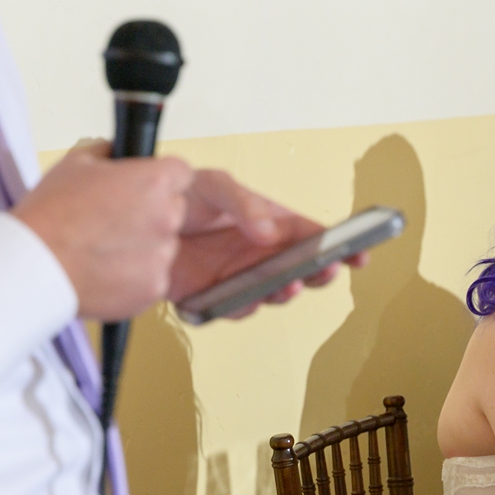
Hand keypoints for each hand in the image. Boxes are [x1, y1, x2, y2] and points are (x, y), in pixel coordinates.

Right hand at [11, 141, 192, 321]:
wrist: (33, 264)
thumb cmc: (50, 215)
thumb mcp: (76, 162)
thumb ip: (109, 153)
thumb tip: (118, 152)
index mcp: (154, 182)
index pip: (181, 173)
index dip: (161, 179)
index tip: (146, 188)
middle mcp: (166, 218)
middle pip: (174, 210)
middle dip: (152, 213)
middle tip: (115, 221)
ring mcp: (161, 256)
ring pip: (163, 246)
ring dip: (144, 247)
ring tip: (104, 249)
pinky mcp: (153, 288)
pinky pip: (152, 277)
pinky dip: (134, 277)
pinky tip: (105, 270)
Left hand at [167, 169, 365, 317]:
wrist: (134, 219)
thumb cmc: (178, 195)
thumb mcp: (215, 185)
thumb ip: (244, 204)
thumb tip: (268, 232)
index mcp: (268, 222)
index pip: (311, 235)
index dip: (340, 245)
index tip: (360, 253)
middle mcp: (257, 253)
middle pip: (300, 270)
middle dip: (318, 274)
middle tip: (325, 271)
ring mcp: (236, 277)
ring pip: (271, 295)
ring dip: (283, 294)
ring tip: (287, 285)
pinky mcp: (211, 296)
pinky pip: (232, 309)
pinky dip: (239, 308)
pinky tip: (240, 299)